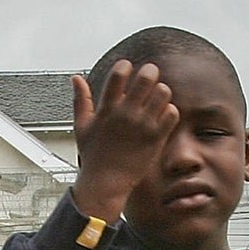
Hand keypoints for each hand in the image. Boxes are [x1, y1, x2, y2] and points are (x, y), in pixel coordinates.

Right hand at [70, 60, 178, 224]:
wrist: (106, 184)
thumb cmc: (93, 157)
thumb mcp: (81, 126)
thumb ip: (80, 100)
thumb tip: (76, 78)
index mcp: (107, 109)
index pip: (119, 74)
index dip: (125, 65)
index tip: (127, 68)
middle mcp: (126, 114)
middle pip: (146, 77)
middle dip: (150, 71)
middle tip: (149, 75)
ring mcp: (143, 126)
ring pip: (163, 92)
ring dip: (161, 91)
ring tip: (156, 98)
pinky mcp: (156, 138)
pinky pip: (172, 113)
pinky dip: (169, 110)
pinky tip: (162, 115)